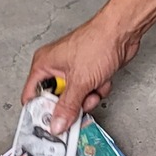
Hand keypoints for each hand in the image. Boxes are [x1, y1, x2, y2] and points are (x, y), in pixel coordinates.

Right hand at [24, 13, 140, 133]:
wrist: (123, 32)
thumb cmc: (98, 42)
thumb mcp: (80, 81)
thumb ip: (67, 106)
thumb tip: (57, 124)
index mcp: (44, 64)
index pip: (32, 95)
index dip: (40, 111)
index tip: (50, 123)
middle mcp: (56, 66)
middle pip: (56, 99)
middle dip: (71, 104)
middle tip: (79, 104)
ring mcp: (73, 69)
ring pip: (75, 97)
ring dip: (87, 97)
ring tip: (94, 88)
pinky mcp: (88, 72)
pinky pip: (88, 91)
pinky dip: (97, 89)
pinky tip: (102, 80)